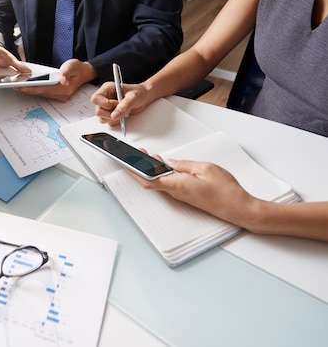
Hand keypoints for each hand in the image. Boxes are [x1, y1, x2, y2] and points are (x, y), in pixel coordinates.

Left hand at [16, 59, 96, 101]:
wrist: (84, 73)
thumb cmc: (77, 69)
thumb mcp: (72, 66)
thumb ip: (67, 71)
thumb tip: (62, 78)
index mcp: (64, 89)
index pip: (44, 89)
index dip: (31, 88)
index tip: (21, 86)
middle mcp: (61, 95)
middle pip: (40, 93)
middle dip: (27, 90)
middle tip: (15, 86)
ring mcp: (58, 96)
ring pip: (40, 94)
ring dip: (29, 90)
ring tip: (17, 86)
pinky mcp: (56, 95)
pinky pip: (43, 93)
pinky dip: (34, 89)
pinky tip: (26, 86)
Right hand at [91, 82, 149, 124]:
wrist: (144, 97)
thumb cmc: (139, 92)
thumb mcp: (133, 97)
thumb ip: (124, 105)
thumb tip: (114, 115)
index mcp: (106, 89)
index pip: (96, 99)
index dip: (105, 104)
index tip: (117, 104)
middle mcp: (104, 98)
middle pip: (98, 111)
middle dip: (111, 113)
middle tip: (122, 110)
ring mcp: (106, 107)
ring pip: (102, 118)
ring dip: (114, 118)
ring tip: (124, 112)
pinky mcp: (110, 114)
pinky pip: (108, 122)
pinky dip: (116, 121)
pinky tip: (123, 115)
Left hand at [129, 156, 258, 227]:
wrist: (238, 208)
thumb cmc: (225, 191)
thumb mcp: (205, 168)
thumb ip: (185, 164)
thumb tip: (172, 162)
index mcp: (177, 185)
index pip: (148, 179)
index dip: (134, 171)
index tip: (125, 163)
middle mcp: (176, 192)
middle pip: (151, 180)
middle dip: (141, 167)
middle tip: (136, 154)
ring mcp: (182, 195)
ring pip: (161, 182)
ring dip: (153, 170)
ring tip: (148, 156)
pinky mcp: (187, 195)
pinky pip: (170, 184)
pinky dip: (164, 174)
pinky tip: (165, 166)